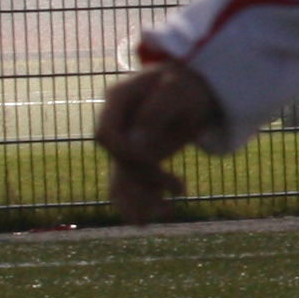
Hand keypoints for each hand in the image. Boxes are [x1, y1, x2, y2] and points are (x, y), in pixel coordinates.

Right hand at [97, 61, 221, 222]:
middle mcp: (116, 124)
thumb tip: (136, 143)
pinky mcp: (138, 157)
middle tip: (179, 188)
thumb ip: (155, 112)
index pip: (107, 134)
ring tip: (164, 215)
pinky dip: (146, 198)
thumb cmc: (184, 83)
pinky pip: (135, 182)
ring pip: (123, 177)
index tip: (152, 159)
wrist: (191, 84)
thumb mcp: (177, 91)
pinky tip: (163, 212)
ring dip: (142, 199)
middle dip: (145, 178)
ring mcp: (125, 142)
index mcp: (117, 101)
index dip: (125, 150)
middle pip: (118, 160)